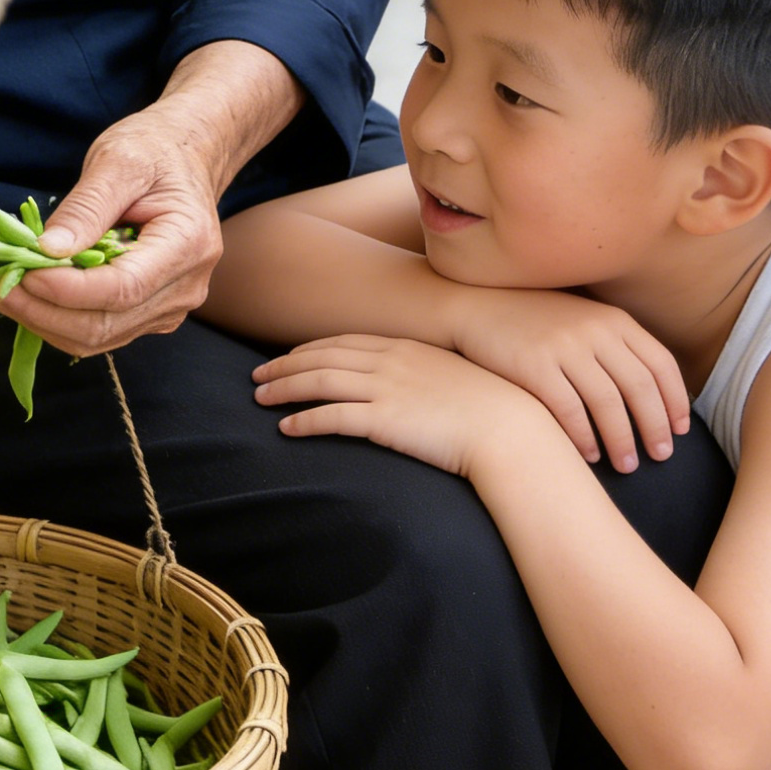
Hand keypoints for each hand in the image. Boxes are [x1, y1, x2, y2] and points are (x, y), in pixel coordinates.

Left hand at [0, 108, 224, 355]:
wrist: (185, 157)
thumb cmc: (154, 150)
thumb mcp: (118, 161)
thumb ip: (86, 207)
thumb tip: (47, 250)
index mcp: (187, 244)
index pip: (123, 288)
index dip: (68, 289)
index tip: (22, 273)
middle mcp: (185, 286)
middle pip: (107, 324)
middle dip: (46, 312)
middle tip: (0, 285)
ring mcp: (170, 307)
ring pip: (99, 337)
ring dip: (47, 321)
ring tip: (8, 290)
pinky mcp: (150, 314)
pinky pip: (101, 331)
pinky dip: (60, 319)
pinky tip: (34, 295)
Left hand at [254, 334, 535, 478]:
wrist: (512, 429)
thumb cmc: (493, 409)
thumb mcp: (455, 378)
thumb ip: (427, 376)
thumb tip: (414, 388)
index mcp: (405, 346)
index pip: (344, 340)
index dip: (311, 347)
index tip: (290, 355)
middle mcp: (389, 361)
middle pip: (323, 356)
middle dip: (286, 363)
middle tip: (258, 373)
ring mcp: (386, 388)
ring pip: (319, 381)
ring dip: (284, 388)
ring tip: (259, 397)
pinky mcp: (384, 420)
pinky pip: (332, 417)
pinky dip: (304, 420)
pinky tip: (286, 428)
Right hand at [445, 288, 688, 471]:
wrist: (475, 306)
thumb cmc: (535, 322)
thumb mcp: (582, 320)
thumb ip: (616, 346)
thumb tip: (656, 396)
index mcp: (612, 318)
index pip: (661, 363)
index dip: (675, 401)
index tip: (680, 430)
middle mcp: (592, 329)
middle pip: (640, 387)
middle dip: (655, 427)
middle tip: (661, 457)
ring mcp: (562, 346)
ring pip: (608, 404)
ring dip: (622, 440)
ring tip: (627, 465)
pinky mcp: (533, 365)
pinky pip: (569, 411)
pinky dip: (584, 438)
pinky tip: (589, 455)